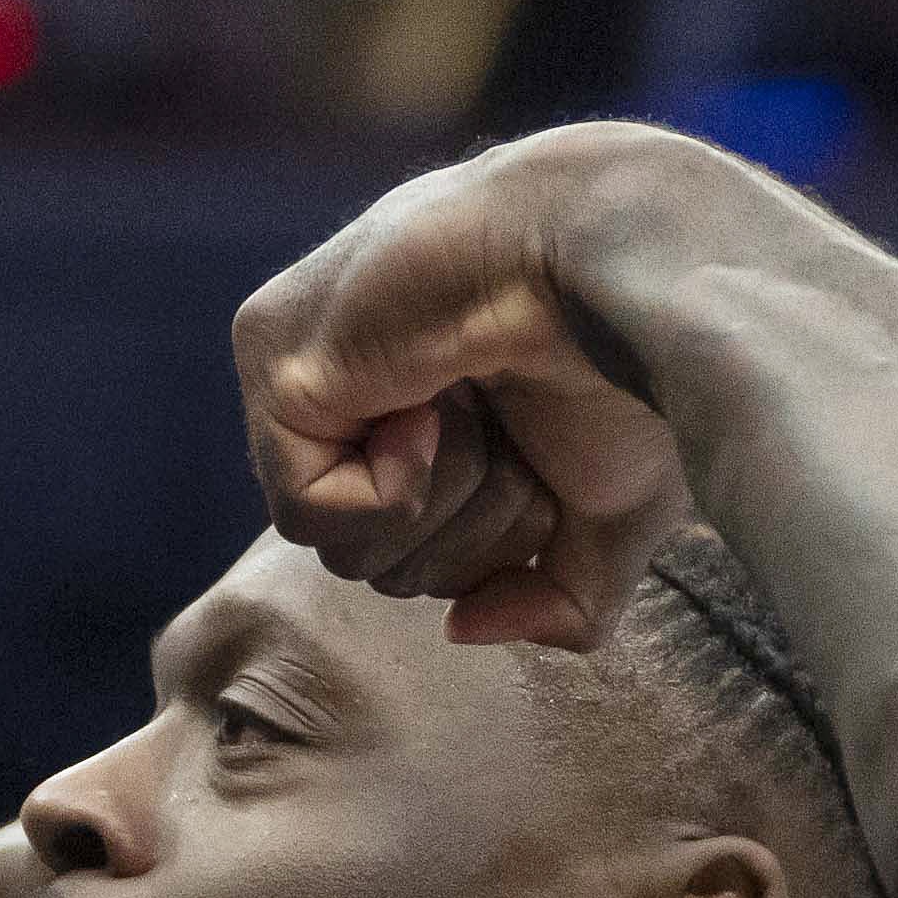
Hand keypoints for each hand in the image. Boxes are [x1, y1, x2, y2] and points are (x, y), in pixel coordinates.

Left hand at [232, 136, 698, 646]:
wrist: (619, 268)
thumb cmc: (625, 367)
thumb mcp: (610, 516)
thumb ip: (555, 598)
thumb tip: (461, 629)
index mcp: (426, 416)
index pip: (418, 559)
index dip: (494, 545)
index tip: (543, 460)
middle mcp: (359, 395)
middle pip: (377, 568)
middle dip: (471, 531)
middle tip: (515, 431)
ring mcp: (307, 371)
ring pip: (343, 550)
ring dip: (441, 499)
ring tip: (475, 402)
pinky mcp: (273, 357)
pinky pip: (303, 512)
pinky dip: (387, 486)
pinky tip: (426, 407)